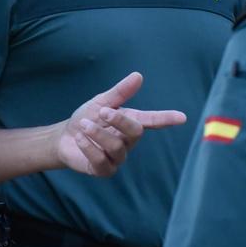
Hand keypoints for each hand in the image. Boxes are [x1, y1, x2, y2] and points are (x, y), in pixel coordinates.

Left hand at [55, 72, 187, 176]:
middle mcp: (127, 142)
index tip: (182, 117)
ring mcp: (117, 157)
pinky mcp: (104, 170)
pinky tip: (79, 138)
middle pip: (135, 132)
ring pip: (116, 147)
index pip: (152, 121)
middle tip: (102, 111)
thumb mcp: (100, 102)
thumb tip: (138, 76)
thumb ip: (119, 93)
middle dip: (119, 120)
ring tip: (83, 125)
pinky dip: (88, 147)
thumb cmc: (86, 118)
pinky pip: (101, 160)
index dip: (166, 118)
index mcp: (130, 123)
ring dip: (98, 134)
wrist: (63, 138)